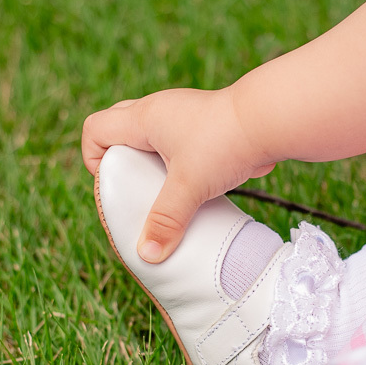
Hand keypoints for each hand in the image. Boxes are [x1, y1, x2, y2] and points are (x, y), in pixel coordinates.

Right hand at [82, 87, 276, 262]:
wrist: (271, 120)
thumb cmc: (225, 144)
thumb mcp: (190, 186)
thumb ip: (166, 220)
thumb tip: (147, 254)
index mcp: (144, 118)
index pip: (95, 128)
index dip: (94, 158)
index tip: (116, 183)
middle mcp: (159, 110)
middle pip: (117, 125)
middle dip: (119, 158)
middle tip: (137, 185)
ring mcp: (183, 114)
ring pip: (150, 134)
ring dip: (150, 160)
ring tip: (166, 189)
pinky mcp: (204, 123)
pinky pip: (176, 140)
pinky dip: (176, 161)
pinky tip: (195, 184)